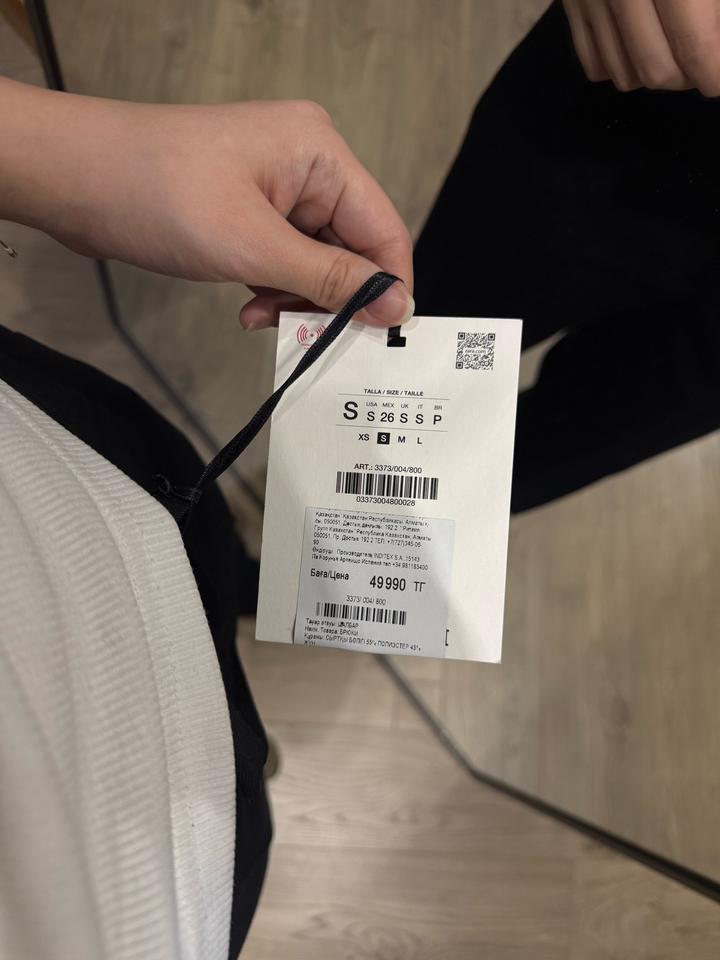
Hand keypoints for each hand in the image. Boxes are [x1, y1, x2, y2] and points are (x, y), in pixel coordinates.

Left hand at [0, 80, 412, 328]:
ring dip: (296, 298)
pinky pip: (284, 259)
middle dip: (332, 297)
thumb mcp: (254, 246)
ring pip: (316, 261)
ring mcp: (276, 187)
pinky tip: (248, 307)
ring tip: (261, 316)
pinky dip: (273, 288)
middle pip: (352, 248)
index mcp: (320, 153)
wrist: (72, 180)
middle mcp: (307, 165)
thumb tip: (396, 307)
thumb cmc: (158, 194)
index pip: (384, 229)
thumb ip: (331, 279)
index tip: (380, 339)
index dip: (387, 287)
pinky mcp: (249, 209)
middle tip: (308, 334)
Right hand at [562, 0, 719, 95]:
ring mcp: (589, 1)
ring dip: (656, 76)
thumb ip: (711, 6)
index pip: (693, 45)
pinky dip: (621, 69)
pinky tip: (640, 48)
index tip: (719, 82)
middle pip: (656, 71)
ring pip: (624, 77)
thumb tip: (713, 46)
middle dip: (687, 79)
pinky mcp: (571, 5)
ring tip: (675, 51)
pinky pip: (594, 64)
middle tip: (706, 64)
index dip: (714, 73)